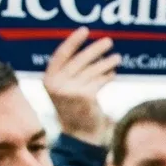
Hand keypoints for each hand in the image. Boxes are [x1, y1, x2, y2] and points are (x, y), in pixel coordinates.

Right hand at [43, 27, 120, 145]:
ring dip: (106, 62)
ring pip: (92, 70)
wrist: (79, 135)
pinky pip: (99, 81)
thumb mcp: (66, 89)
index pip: (60, 54)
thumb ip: (72, 72)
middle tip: (109, 41)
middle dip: (95, 49)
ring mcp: (70, 90)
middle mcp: (56, 84)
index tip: (85, 30)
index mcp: (48, 80)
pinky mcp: (84, 96)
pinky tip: (113, 73)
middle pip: (79, 60)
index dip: (73, 41)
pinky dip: (107, 76)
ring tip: (117, 57)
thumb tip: (91, 49)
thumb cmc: (74, 110)